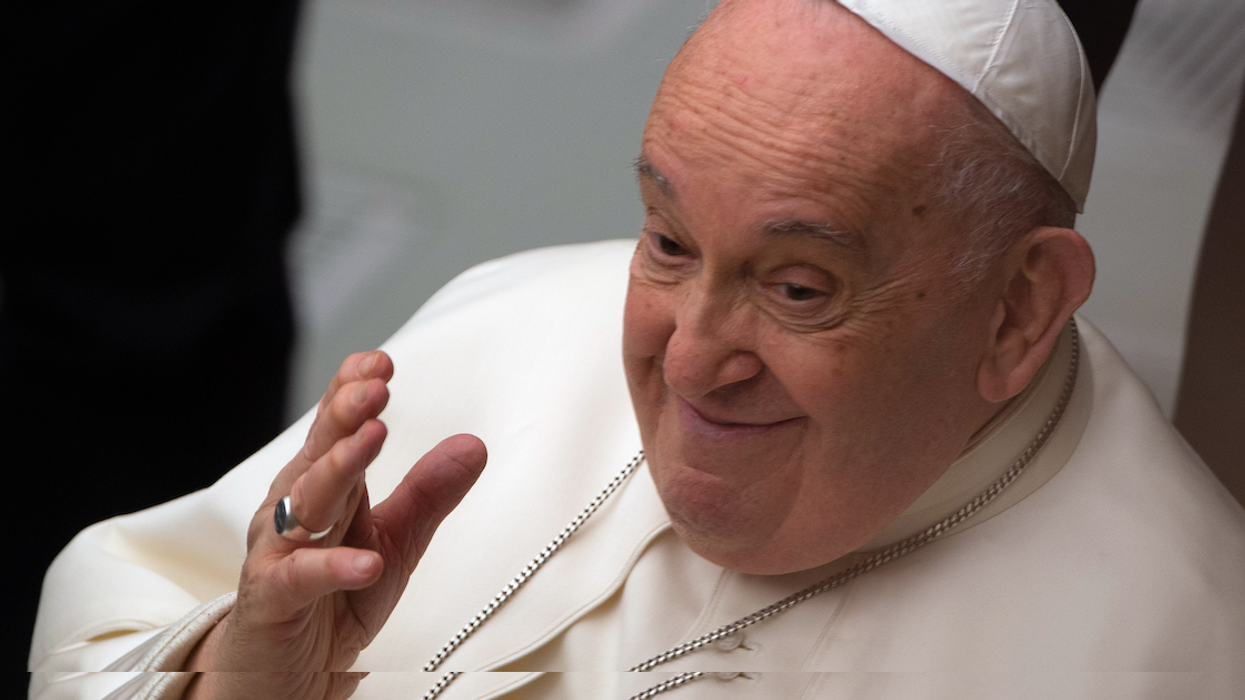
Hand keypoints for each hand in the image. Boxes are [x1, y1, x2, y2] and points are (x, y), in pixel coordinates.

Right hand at [184, 350, 486, 699]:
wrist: (279, 671)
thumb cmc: (331, 600)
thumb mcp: (395, 541)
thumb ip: (429, 494)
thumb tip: (473, 445)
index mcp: (324, 487)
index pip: (335, 428)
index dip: (352, 391)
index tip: (381, 362)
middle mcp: (294, 510)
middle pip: (320, 452)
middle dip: (346, 415)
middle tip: (375, 387)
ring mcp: (277, 552)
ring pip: (307, 503)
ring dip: (340, 468)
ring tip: (372, 441)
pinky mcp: (272, 599)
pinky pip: (301, 578)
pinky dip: (334, 567)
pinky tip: (368, 560)